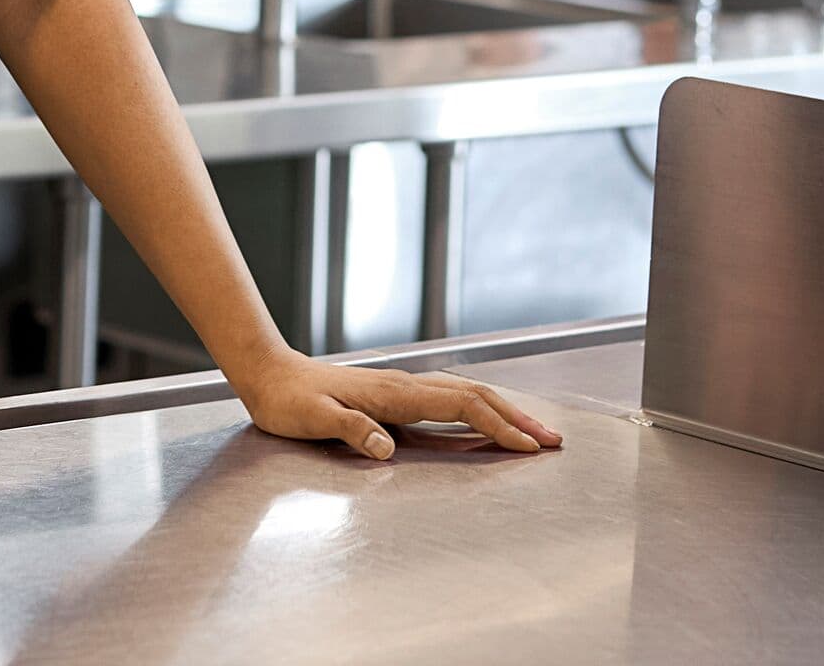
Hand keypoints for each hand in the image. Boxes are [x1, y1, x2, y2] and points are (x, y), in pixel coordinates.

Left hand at [230, 351, 561, 459]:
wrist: (270, 374)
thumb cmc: (289, 401)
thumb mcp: (312, 419)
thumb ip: (350, 431)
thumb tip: (386, 449)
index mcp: (394, 395)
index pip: (461, 408)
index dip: (498, 427)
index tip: (529, 447)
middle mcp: (406, 386)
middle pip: (476, 396)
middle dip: (518, 418)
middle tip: (553, 441)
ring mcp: (403, 387)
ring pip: (467, 394)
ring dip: (504, 411)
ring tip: (533, 431)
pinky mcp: (395, 394)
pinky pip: (449, 400)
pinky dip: (479, 409)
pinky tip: (486, 421)